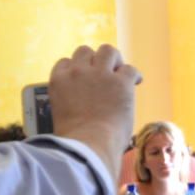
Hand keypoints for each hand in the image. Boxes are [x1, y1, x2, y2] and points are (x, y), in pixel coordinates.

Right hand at [49, 44, 141, 183]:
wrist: (89, 143)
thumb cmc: (74, 140)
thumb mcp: (59, 116)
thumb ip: (67, 104)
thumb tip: (78, 110)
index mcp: (59, 81)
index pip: (66, 62)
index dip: (78, 68)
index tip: (86, 77)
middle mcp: (78, 72)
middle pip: (86, 51)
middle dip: (95, 60)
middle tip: (105, 73)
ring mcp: (100, 75)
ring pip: (108, 50)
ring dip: (115, 60)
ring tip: (120, 73)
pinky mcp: (121, 82)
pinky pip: (130, 69)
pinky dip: (134, 75)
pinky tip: (136, 82)